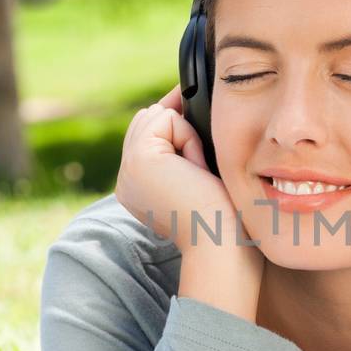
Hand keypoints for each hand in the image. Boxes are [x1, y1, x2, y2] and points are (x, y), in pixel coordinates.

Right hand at [114, 84, 257, 254]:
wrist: (220, 242)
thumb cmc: (224, 216)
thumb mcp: (199, 177)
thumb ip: (185, 150)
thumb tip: (187, 109)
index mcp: (139, 187)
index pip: (149, 134)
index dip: (176, 128)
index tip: (199, 146)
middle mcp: (126, 179)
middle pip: (149, 119)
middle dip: (181, 130)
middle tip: (200, 169)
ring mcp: (127, 169)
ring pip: (157, 116)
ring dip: (187, 136)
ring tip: (199, 171)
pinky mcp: (138, 159)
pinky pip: (167, 119)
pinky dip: (189, 138)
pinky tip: (196, 168)